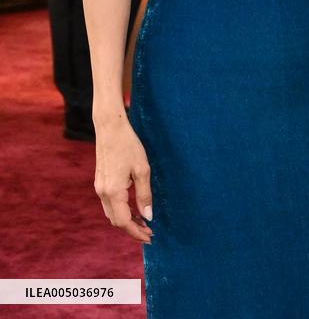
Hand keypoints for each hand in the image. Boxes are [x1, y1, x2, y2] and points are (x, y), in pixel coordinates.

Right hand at [94, 117, 152, 242]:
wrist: (110, 128)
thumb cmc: (128, 145)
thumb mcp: (142, 169)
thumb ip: (144, 195)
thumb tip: (148, 216)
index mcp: (113, 192)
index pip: (123, 222)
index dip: (136, 232)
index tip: (150, 238)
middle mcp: (102, 193)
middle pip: (116, 221)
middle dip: (132, 229)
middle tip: (150, 232)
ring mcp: (99, 188)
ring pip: (112, 213)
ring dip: (127, 221)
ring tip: (144, 222)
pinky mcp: (100, 182)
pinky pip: (110, 204)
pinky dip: (121, 210)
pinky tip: (133, 208)